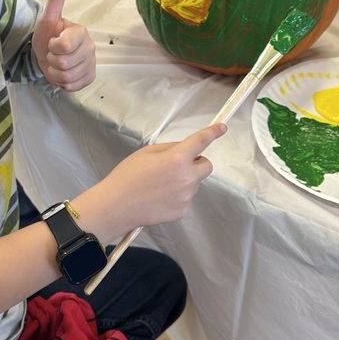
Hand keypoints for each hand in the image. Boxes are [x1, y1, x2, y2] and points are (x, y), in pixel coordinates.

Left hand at [32, 0, 95, 91]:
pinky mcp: (90, 78)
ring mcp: (92, 64)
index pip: (62, 46)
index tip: (52, 42)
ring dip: (55, 73)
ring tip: (56, 64)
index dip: (52, 47)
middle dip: (52, 61)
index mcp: (81, 32)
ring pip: (67, 77)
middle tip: (53, 54)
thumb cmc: (48, 36)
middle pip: (63, 64)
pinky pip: (72, 86)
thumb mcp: (47, 19)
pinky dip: (62, 83)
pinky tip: (62, 73)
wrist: (48, 55)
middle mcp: (91, 47)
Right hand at [100, 124, 226, 231]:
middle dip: (196, 163)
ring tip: (160, 185)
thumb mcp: (147, 152)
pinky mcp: (182, 211)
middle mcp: (187, 178)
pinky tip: (159, 197)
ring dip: (184, 180)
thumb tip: (186, 150)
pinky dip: (177, 195)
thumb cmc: (128, 175)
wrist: (116, 206)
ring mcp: (186, 197)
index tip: (221, 128)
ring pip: (194, 183)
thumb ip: (170, 149)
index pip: (201, 141)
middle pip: (206, 166)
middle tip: (176, 165)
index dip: (213, 133)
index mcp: (177, 159)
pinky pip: (186, 198)